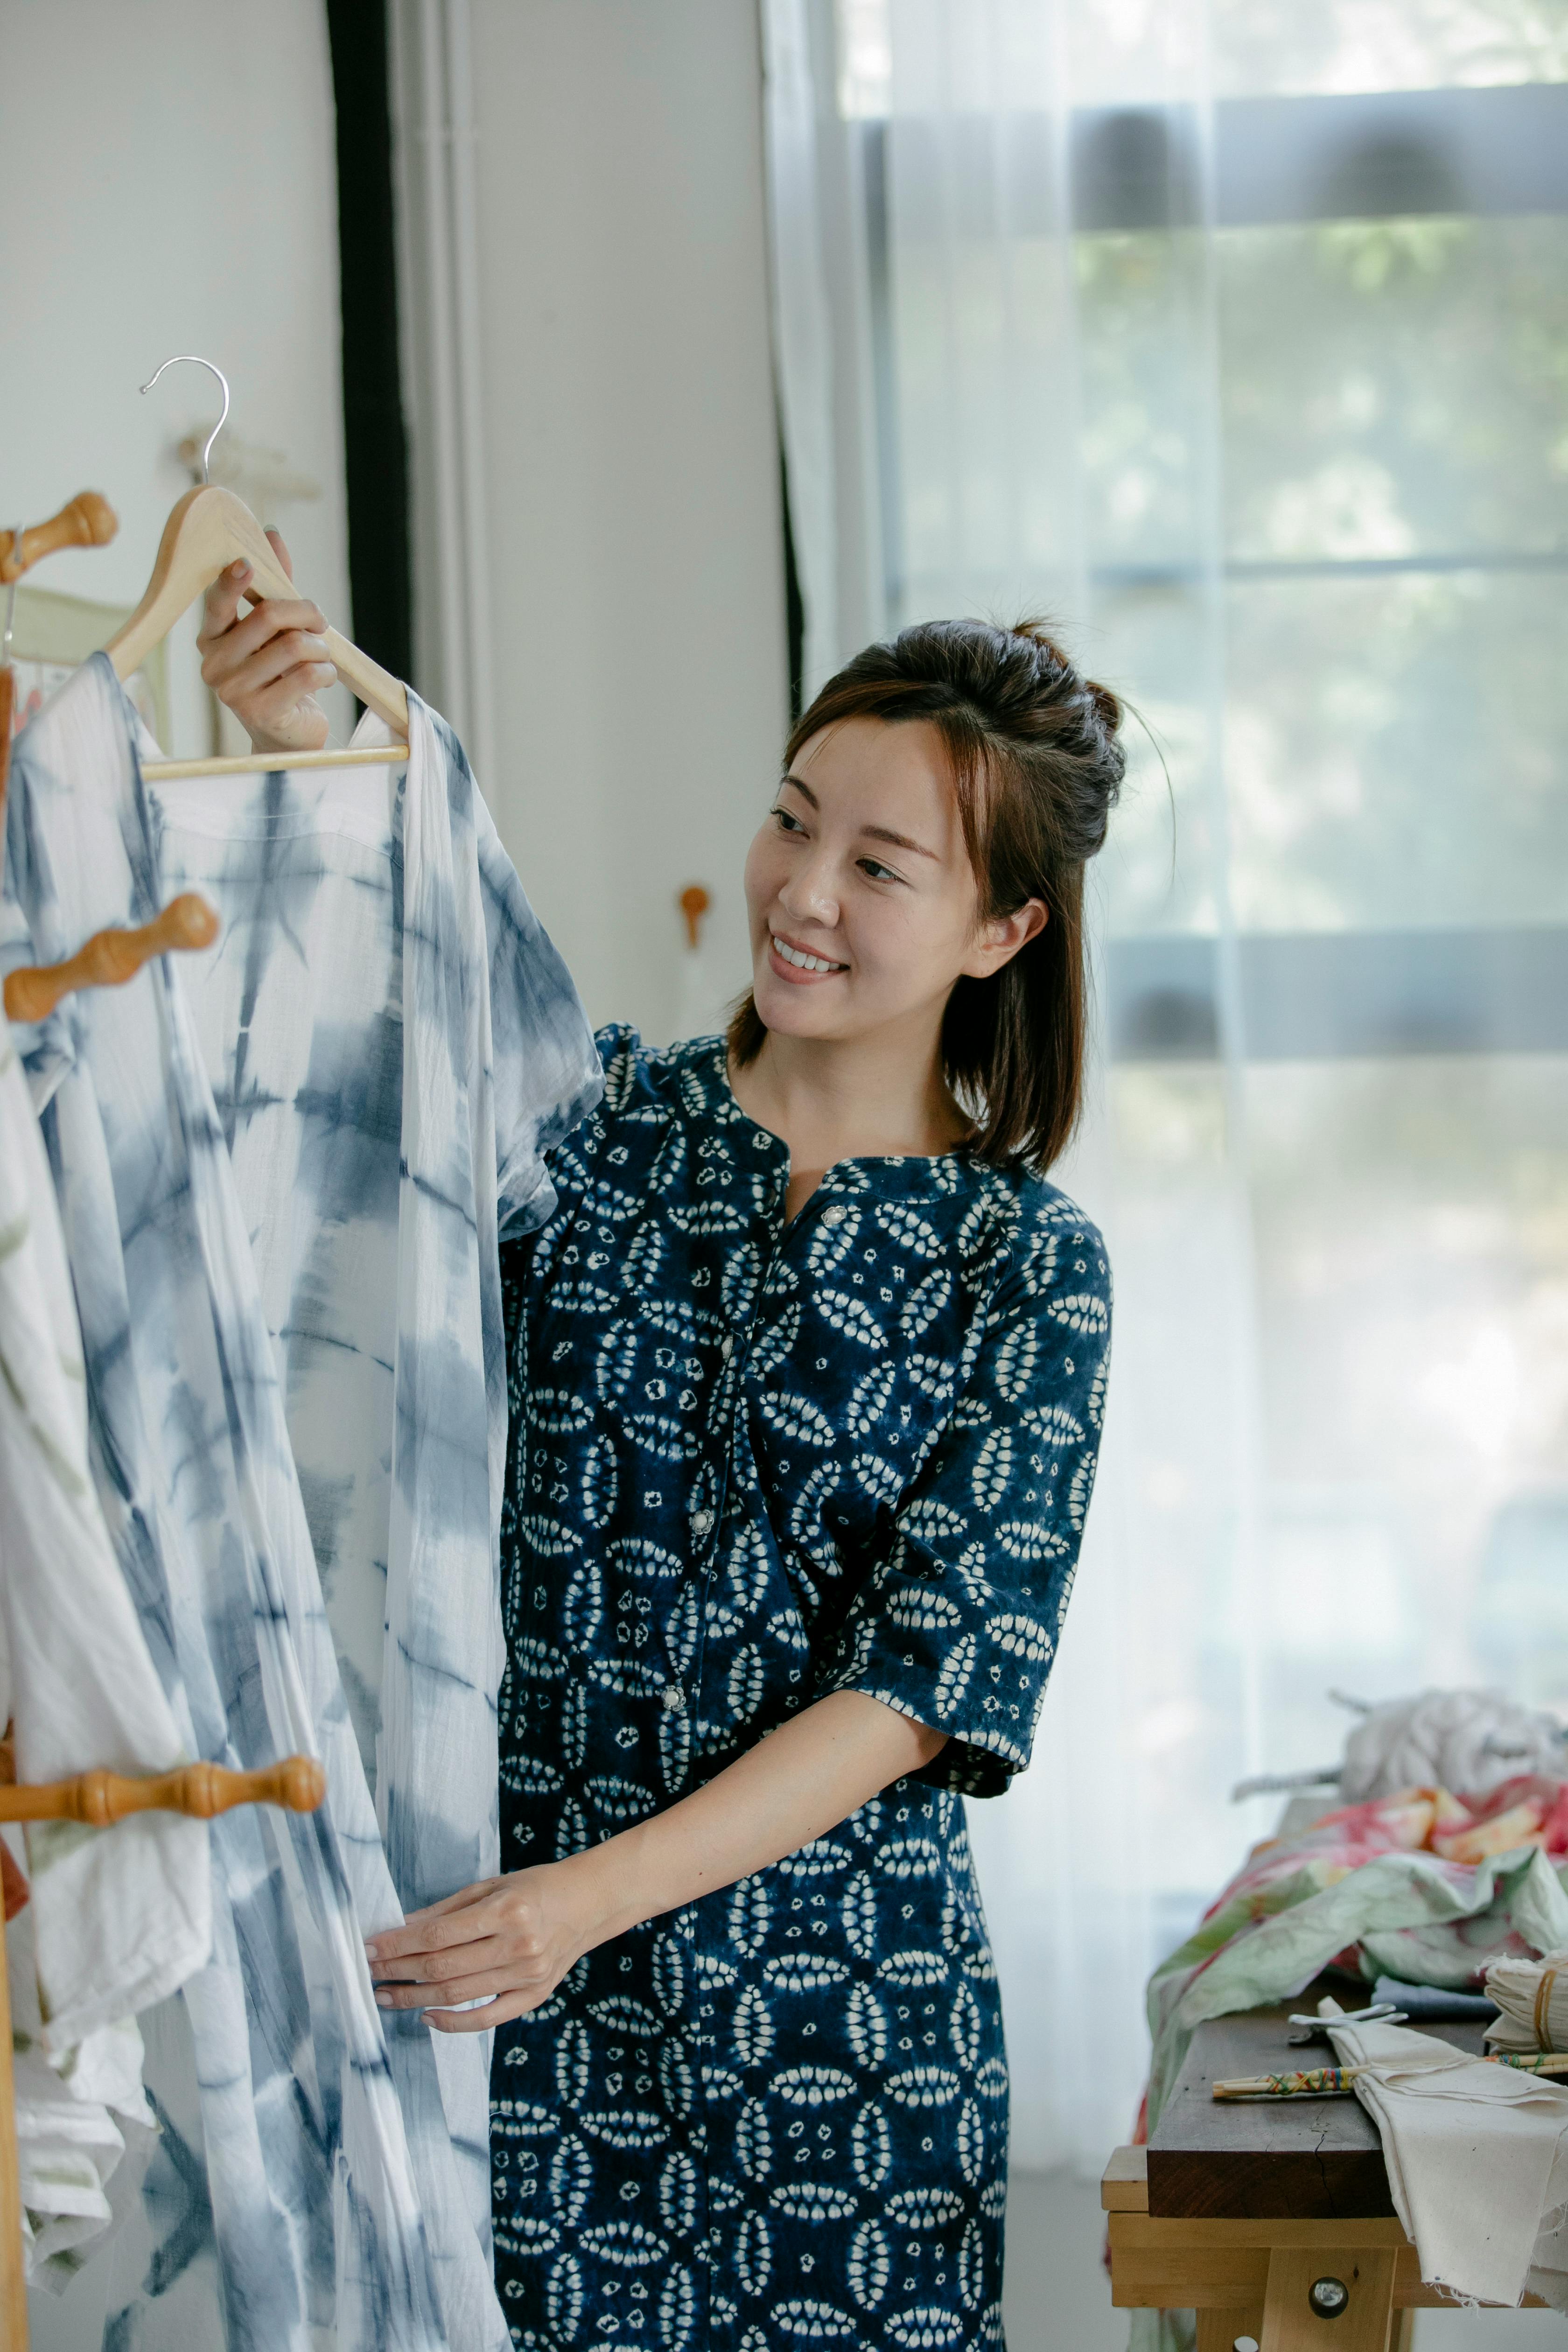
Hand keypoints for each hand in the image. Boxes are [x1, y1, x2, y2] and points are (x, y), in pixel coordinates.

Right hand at [197, 527, 335, 754]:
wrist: (287, 733)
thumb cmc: (280, 675)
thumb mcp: (276, 630)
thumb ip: (274, 585)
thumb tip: (271, 534)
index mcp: (212, 638)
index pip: (216, 603)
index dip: (231, 581)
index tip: (248, 563)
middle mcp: (215, 664)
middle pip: (268, 616)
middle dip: (306, 612)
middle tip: (320, 622)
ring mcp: (234, 691)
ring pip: (294, 645)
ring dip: (319, 647)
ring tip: (320, 657)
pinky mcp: (261, 712)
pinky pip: (308, 675)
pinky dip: (326, 671)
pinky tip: (323, 677)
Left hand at [365, 1856, 616, 2032]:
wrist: (587, 1904)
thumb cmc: (535, 1888)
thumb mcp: (491, 1886)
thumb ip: (446, 1909)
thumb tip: (402, 1928)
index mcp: (505, 1910)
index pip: (437, 1935)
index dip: (398, 1944)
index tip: (369, 1948)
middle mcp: (517, 1945)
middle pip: (442, 1968)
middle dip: (398, 1972)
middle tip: (369, 1974)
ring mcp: (527, 1975)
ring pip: (457, 1996)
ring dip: (414, 1998)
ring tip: (386, 1996)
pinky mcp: (534, 1996)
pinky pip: (486, 2019)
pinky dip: (453, 2023)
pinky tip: (427, 2016)